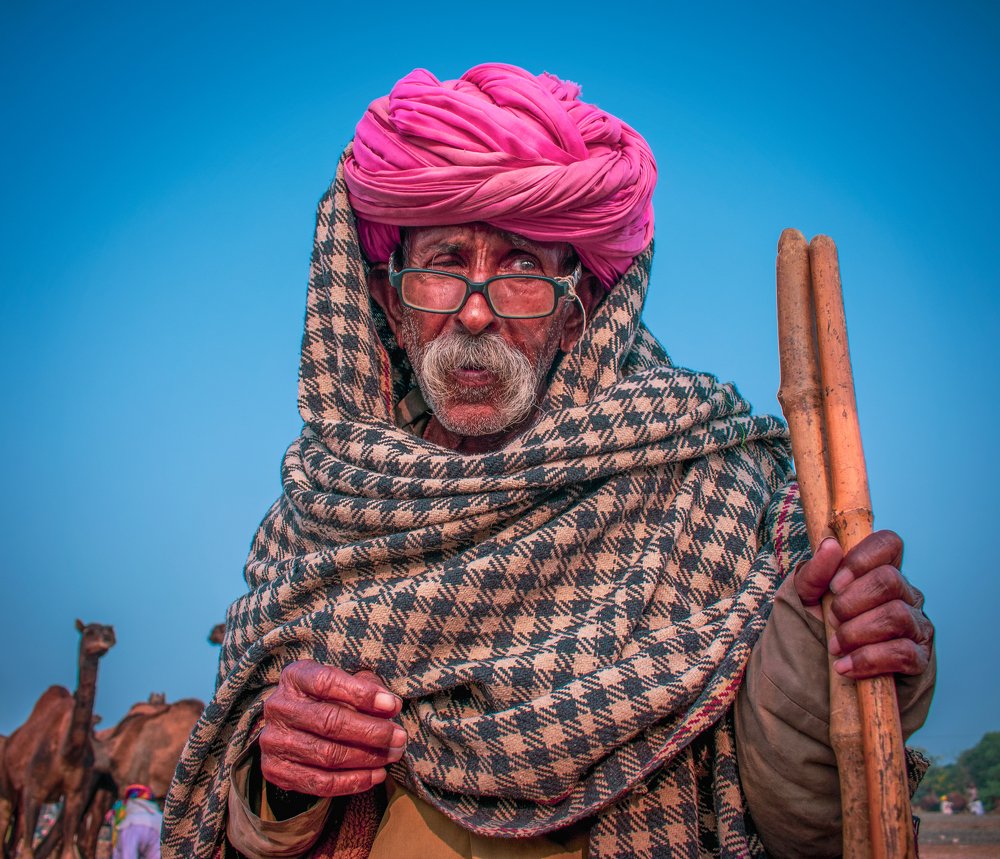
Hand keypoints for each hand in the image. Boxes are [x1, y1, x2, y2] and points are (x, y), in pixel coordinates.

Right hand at [259, 660, 404, 796]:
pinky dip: (352, 782)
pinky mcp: (277, 771)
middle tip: (400, 737)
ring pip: (327, 755)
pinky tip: (376, 775)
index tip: (393, 705)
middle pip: (329, 722)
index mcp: (295, 677)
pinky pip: (320, 782)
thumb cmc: (326, 699)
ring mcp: (274, 741)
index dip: (362, 694)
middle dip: (371, 731)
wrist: (290, 726)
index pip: (327, 682)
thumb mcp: (343, 683)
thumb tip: (392, 706)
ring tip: (392, 756)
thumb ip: (366, 688)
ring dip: (367, 758)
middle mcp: (279, 707)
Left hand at [794, 530, 933, 678]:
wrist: (821, 674)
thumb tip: (831, 545)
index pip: (888, 543)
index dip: (860, 560)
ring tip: (836, 645)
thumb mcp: (807, 597)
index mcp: (880, 572)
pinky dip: (867, 660)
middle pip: (889, 580)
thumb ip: (815, 572)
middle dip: (851, 602)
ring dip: (856, 632)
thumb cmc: (820, 627)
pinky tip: (846, 666)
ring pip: (896, 615)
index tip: (835, 585)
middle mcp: (905, 594)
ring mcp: (916, 626)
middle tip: (832, 619)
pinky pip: (903, 653)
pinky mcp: (919, 658)